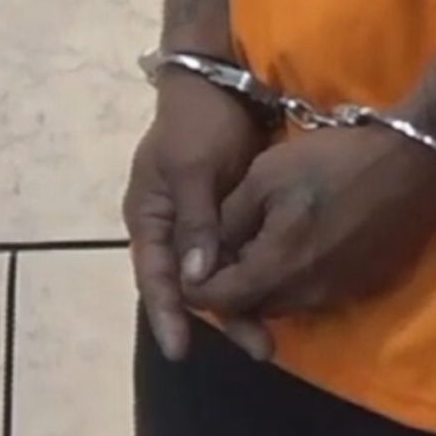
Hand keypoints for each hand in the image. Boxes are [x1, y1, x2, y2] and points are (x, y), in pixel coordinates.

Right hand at [122, 71, 269, 359]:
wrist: (224, 85)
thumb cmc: (199, 123)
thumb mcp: (193, 168)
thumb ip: (196, 221)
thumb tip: (197, 278)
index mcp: (151, 219)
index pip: (156, 277)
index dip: (169, 314)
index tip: (181, 349)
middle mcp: (175, 230)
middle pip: (195, 286)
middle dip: (225, 317)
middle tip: (260, 349)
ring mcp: (205, 226)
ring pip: (223, 277)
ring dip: (246, 305)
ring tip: (274, 338)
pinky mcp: (235, 219)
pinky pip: (244, 259)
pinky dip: (259, 280)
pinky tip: (284, 301)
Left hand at [184, 122, 435, 317]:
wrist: (416, 164)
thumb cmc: (334, 161)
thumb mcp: (265, 177)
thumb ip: (226, 224)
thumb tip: (199, 262)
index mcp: (276, 267)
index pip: (217, 299)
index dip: (197, 283)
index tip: (198, 258)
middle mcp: (306, 295)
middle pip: (251, 307)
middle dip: (233, 285)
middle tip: (234, 246)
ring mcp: (339, 295)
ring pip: (285, 304)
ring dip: (268, 283)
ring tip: (270, 242)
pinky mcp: (364, 287)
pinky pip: (317, 295)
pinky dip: (301, 278)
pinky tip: (309, 242)